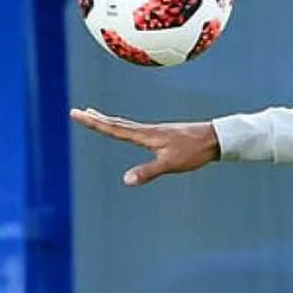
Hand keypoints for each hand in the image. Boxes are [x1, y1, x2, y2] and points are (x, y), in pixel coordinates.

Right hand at [69, 107, 219, 185]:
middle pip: (116, 123)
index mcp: (146, 135)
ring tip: (95, 115)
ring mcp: (155, 131)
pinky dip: (123, 126)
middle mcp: (147, 130)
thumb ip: (148, 172)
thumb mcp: (170, 164)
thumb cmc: (193, 151)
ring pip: (125, 125)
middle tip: (78, 112)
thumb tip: (125, 180)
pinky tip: (126, 130)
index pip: (114, 129)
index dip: (94, 123)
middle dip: (96, 119)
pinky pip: (135, 129)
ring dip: (108, 121)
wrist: (215, 138)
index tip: (78, 113)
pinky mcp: (162, 134)